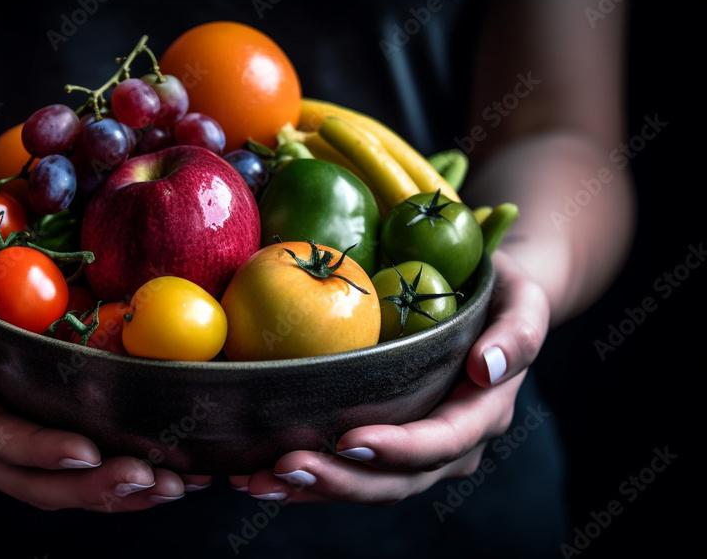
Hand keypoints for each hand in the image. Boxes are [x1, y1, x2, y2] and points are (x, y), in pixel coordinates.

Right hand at [0, 242, 210, 510]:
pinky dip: (122, 480)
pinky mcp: (36, 444)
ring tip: (173, 486)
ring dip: (117, 494)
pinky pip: (76, 474)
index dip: (40, 451)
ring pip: (60, 488)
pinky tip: (171, 476)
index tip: (86, 452)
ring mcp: (5, 450)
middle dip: (93, 487)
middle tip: (151, 480)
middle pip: (32, 481)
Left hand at [228, 250, 548, 503]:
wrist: (486, 302)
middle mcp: (449, 444)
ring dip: (312, 488)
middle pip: (396, 480)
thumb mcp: (522, 300)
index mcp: (482, 414)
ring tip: (258, 482)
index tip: (350, 439)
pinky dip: (304, 478)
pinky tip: (258, 474)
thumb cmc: (500, 292)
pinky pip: (346, 470)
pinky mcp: (383, 442)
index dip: (398, 448)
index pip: (441, 442)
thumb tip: (487, 367)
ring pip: (365, 484)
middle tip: (284, 468)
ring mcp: (414, 450)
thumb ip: (517, 333)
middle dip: (340, 481)